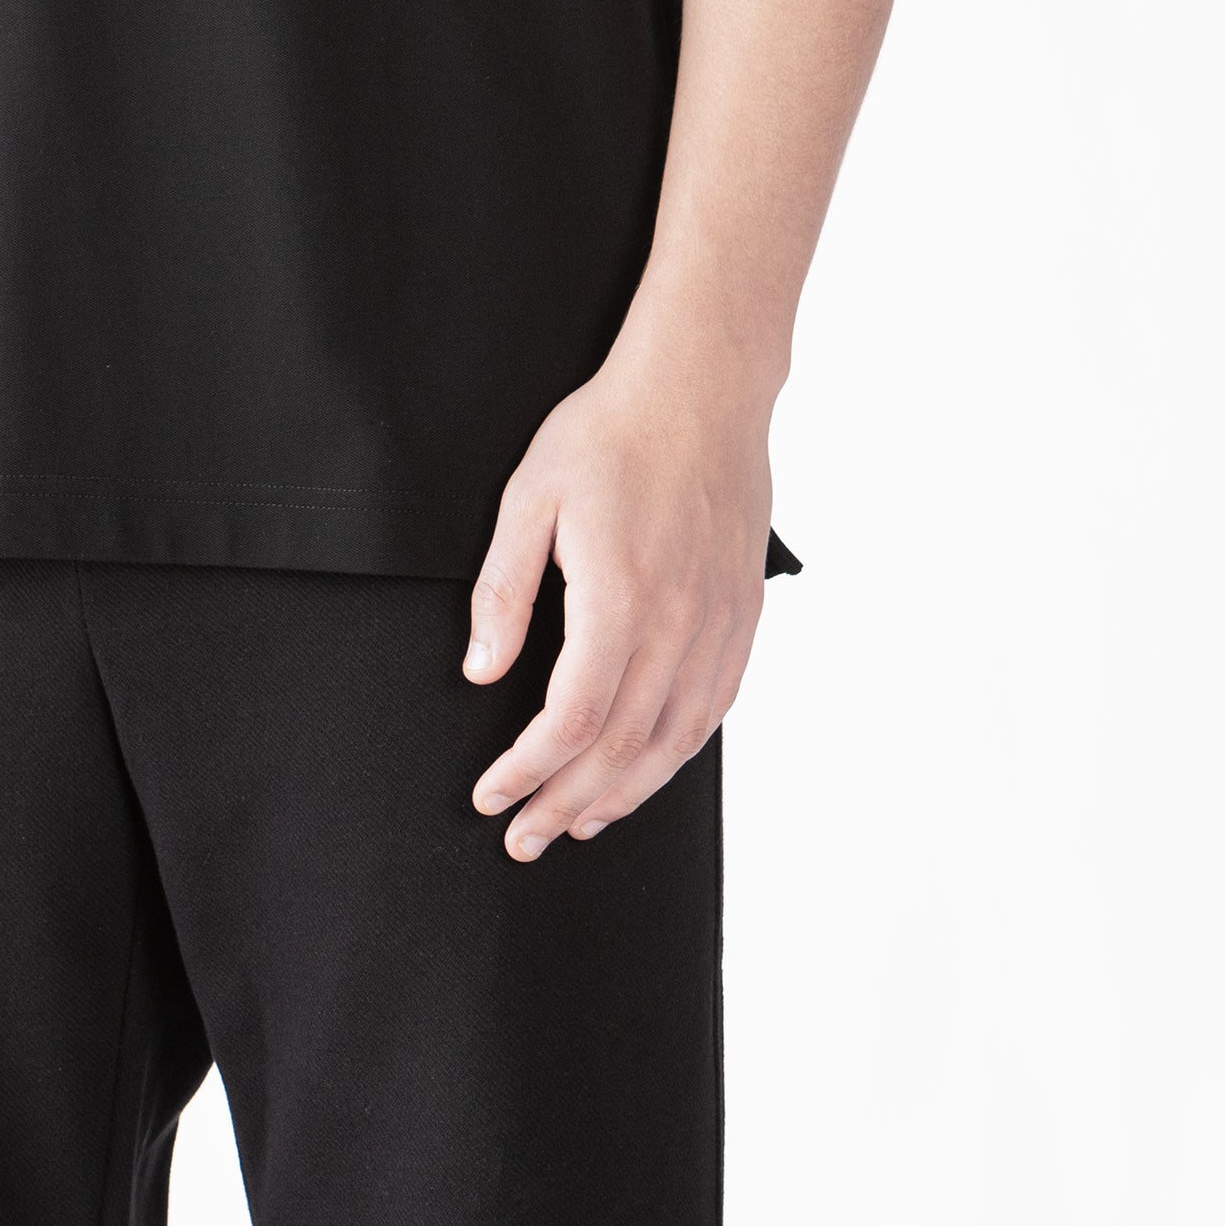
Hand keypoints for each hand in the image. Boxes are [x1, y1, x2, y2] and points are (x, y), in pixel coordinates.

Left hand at [464, 340, 773, 859]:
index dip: (529, 771)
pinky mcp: (741, 613)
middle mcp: (678, 622)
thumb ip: (503, 590)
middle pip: (623, 747)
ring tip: (579, 822)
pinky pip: (714, 708)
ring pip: (675, 741)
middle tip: (524, 838)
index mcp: (619, 596)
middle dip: (567, 803)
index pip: (573, 719)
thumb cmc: (609, 433)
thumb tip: (482, 671)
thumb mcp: (529, 497)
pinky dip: (678, 755)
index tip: (491, 795)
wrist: (700, 387)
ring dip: (624, 794)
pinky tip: (648, 770)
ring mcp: (718, 622)